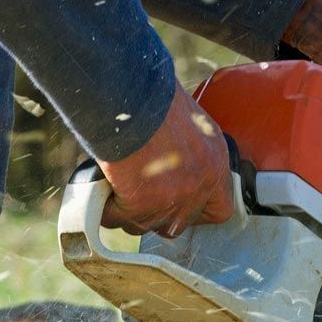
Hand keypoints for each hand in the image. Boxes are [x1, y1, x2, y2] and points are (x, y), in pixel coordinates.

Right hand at [97, 87, 233, 237]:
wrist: (131, 97)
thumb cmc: (155, 99)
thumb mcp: (190, 123)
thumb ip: (191, 150)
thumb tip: (175, 164)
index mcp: (214, 164)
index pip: (220, 210)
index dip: (198, 212)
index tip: (182, 204)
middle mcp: (198, 186)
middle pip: (178, 224)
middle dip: (157, 214)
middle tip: (140, 193)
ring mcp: (171, 200)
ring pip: (143, 224)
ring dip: (128, 211)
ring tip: (117, 185)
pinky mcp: (141, 205)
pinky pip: (115, 218)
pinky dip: (105, 206)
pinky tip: (102, 188)